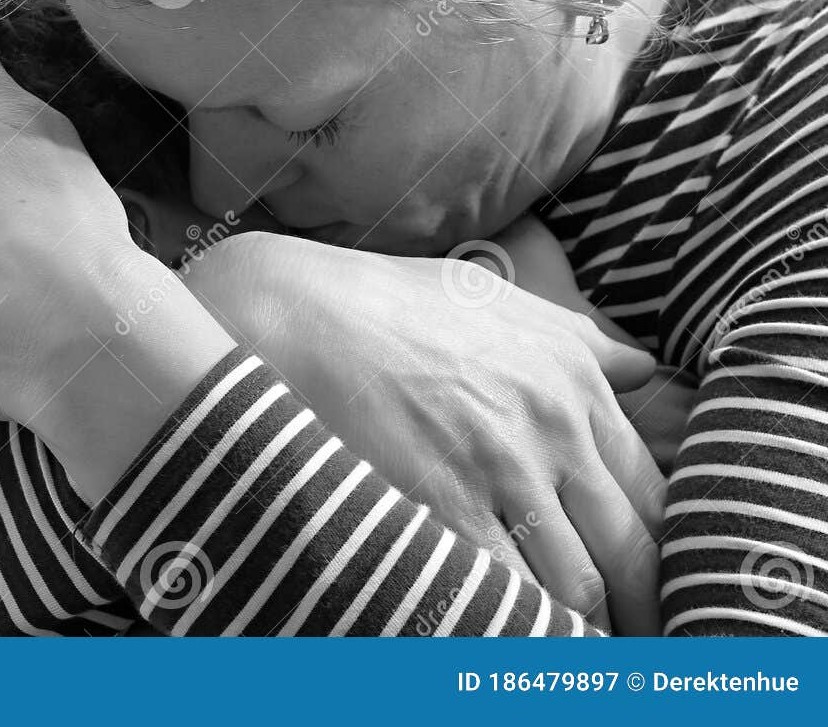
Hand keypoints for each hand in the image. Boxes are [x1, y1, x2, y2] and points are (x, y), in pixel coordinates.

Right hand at [177, 230, 665, 633]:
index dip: (663, 554)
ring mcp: (499, 473)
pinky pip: (505, 595)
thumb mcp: (495, 299)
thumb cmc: (388, 301)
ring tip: (576, 659)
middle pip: (630, 554)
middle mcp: (552, 432)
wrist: (296, 311)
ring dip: (584, 632)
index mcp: (574, 384)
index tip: (656, 588)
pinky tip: (512, 644)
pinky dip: (519, 629)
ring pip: (575, 589)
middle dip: (642, 611)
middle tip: (640, 646)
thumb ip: (576, 340)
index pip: (653, 495)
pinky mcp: (443, 507)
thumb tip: (638, 368)